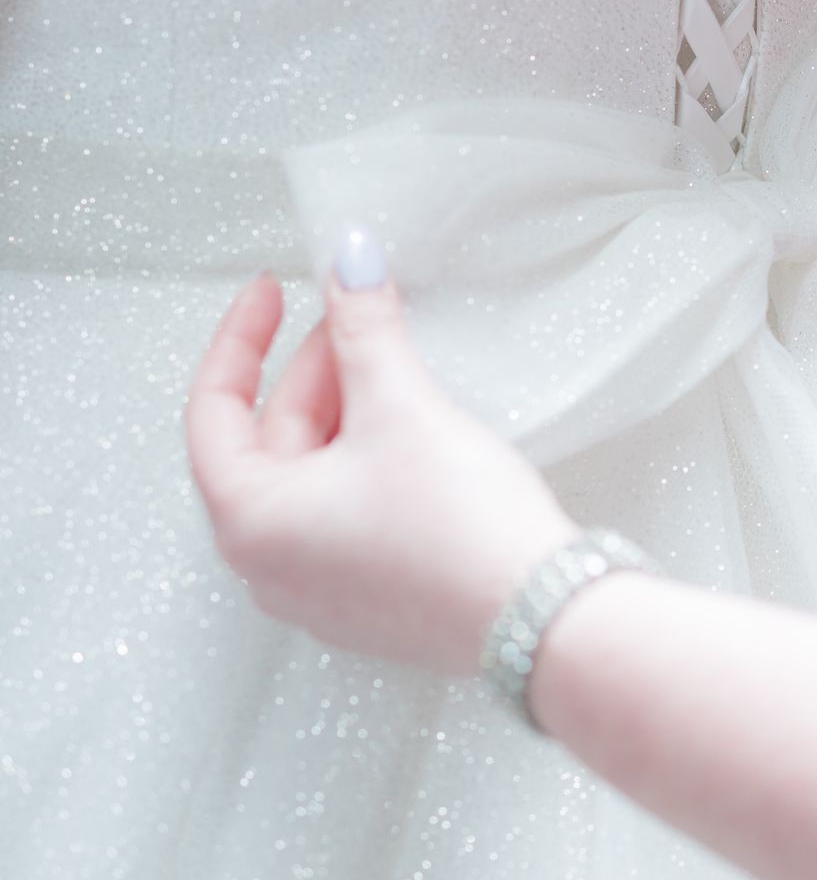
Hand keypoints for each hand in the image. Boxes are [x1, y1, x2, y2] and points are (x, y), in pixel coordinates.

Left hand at [185, 242, 578, 675]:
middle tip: (359, 318)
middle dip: (313, 371)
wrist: (540, 615)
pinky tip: (411, 427)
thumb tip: (350, 265)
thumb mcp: (402, 406)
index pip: (214, 410)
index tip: (274, 292)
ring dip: (343, 411)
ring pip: (312, 475)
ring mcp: (320, 590)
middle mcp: (270, 567)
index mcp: (250, 522)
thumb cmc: (460, 533)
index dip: (243, 338)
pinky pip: (345, 511)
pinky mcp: (370, 598)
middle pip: (269, 441)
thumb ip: (365, 327)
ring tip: (392, 366)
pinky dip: (365, 459)